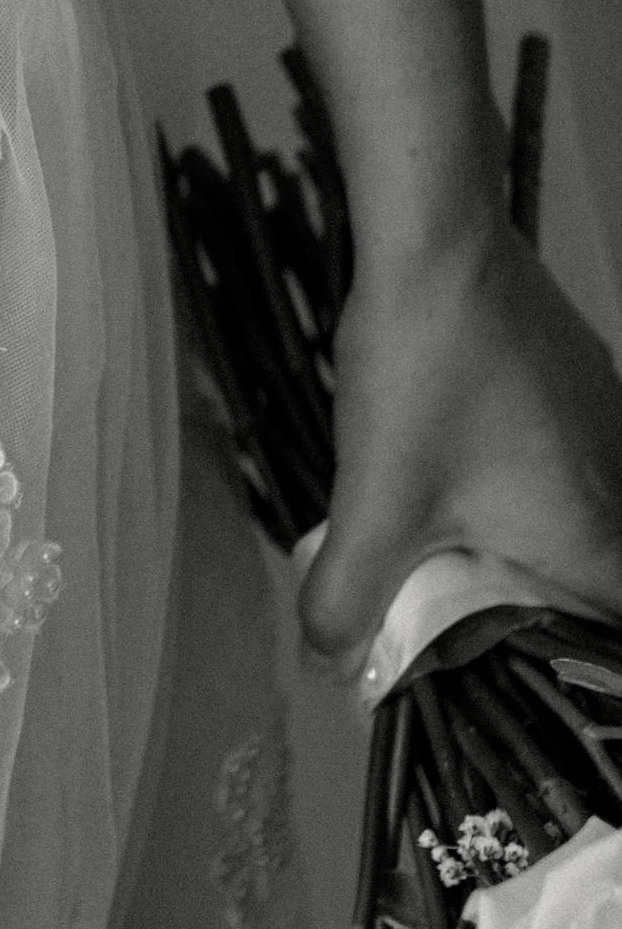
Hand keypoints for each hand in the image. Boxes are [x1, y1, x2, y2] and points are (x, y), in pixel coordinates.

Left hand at [298, 219, 621, 669]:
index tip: (507, 686)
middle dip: (524, 614)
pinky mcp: (579, 386)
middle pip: (589, 585)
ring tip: (439, 563)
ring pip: (569, 523)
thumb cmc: (423, 378)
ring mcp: (606, 429)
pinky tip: (449, 480)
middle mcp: (620, 489)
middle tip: (451, 630)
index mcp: (597, 539)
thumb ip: (349, 598)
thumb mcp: (372, 504)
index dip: (567, 670)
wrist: (438, 243)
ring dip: (512, 549)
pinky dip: (510, 491)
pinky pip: (556, 468)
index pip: (608, 641)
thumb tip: (335, 663)